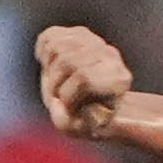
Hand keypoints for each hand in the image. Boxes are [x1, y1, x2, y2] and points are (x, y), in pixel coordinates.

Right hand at [37, 25, 132, 139]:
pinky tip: (51, 64)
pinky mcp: (79, 33)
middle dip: (55, 84)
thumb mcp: (77, 129)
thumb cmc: (87, 119)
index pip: (83, 78)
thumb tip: (56, 103)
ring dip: (48, 70)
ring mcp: (95, 42)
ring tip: (57, 82)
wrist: (94, 103)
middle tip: (60, 96)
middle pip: (66, 61)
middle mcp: (111, 56)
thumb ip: (66, 122)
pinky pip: (50, 36)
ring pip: (56, 46)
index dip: (67, 96)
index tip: (69, 108)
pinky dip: (43, 52)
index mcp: (119, 80)